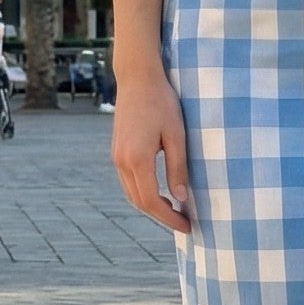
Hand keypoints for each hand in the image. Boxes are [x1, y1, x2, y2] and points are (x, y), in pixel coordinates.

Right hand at [111, 68, 191, 234]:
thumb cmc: (162, 102)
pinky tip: (160, 192)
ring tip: (174, 210)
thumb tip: (181, 198)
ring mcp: (116, 157)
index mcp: (137, 159)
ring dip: (151, 206)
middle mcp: (121, 161)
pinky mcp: (116, 151)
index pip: (151, 201)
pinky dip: (143, 192)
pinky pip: (128, 181)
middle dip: (161, 216)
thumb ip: (178, 168)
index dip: (169, 218)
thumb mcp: (177, 135)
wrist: (138, 78)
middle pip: (139, 202)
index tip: (187, 226)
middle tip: (184, 222)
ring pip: (131, 193)